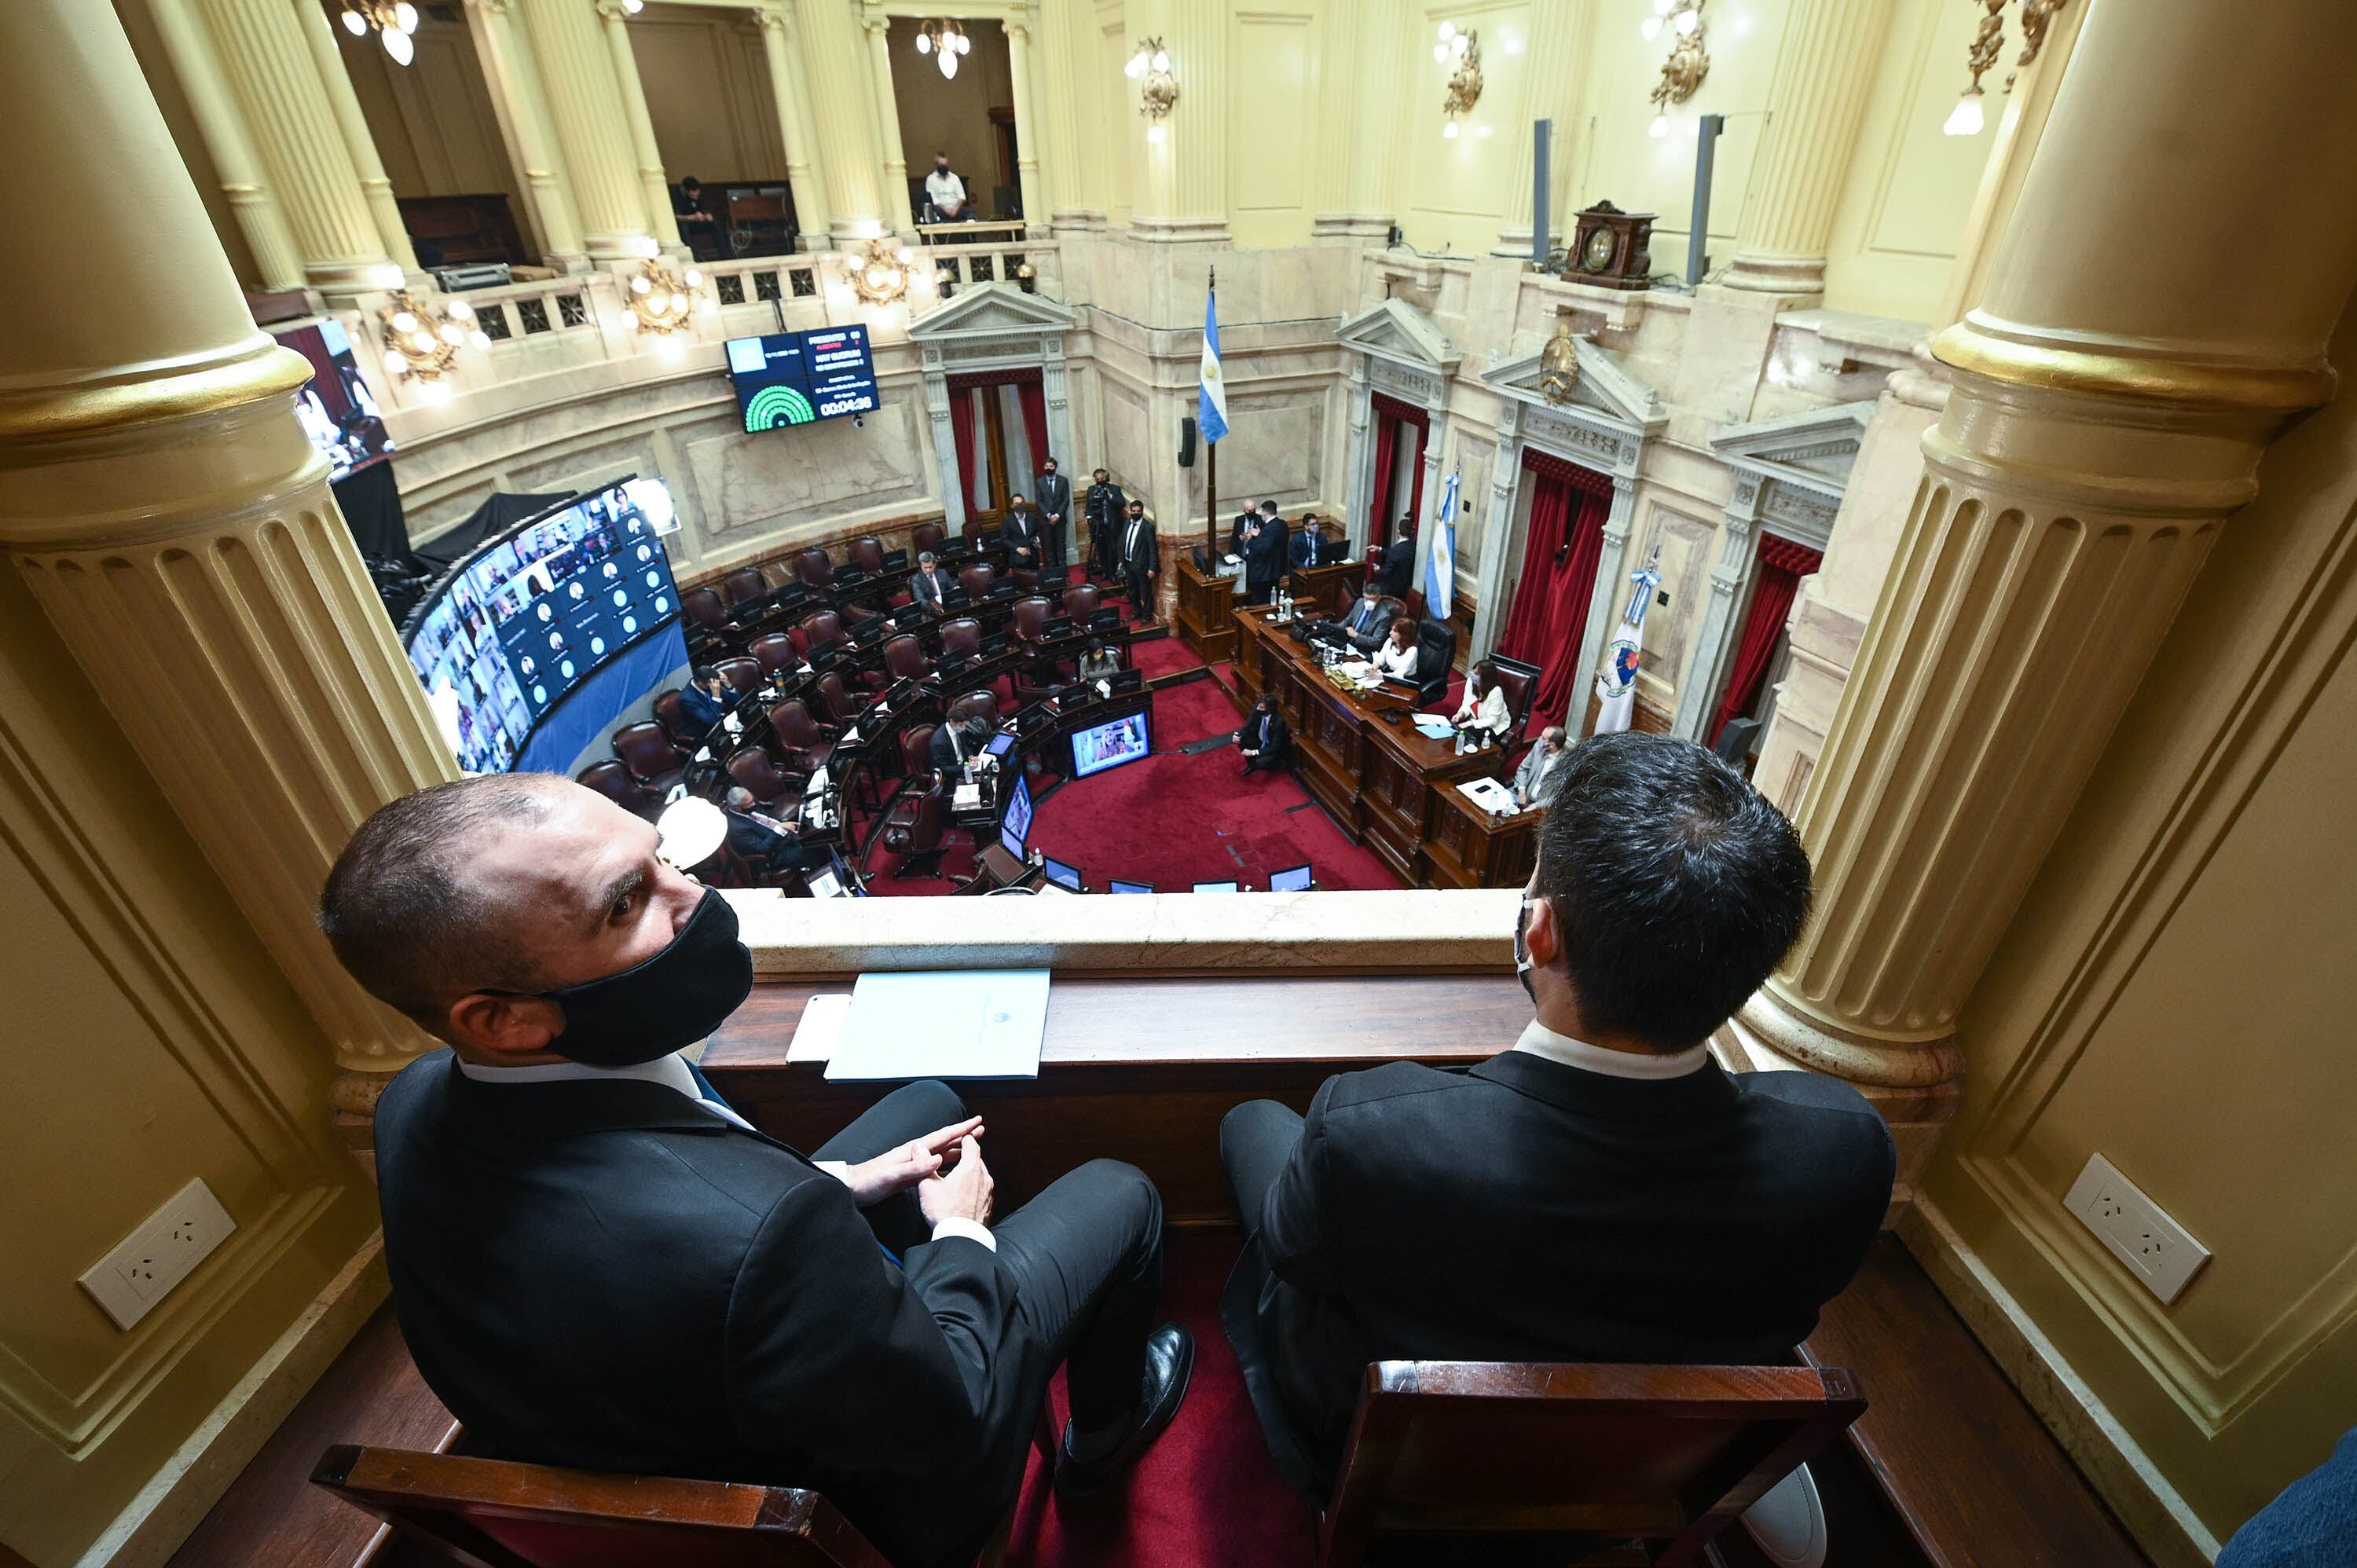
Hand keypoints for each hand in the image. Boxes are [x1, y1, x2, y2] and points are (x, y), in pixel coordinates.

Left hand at [835, 1117, 982, 1205]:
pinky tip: (949, 1173)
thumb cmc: (867, 1182)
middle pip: (943, 1142)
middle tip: (980, 1130)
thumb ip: (914, 1167)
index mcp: (912, 1151)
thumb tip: (938, 1158)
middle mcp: (914, 1154)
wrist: (850, 1188)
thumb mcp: (891, 1176)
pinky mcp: (907, 1176)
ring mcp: (911, 1164)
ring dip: (955, 1150)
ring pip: (939, 1155)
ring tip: (971, 1149)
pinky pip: (932, 1169)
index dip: (960, 1129)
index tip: (977, 1122)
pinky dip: (944, 1167)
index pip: (941, 1137)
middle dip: (962, 1136)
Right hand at [919, 1135, 993, 1227]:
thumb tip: (918, 1146)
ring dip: (968, 1174)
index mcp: (971, 1167)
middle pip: (976, 1160)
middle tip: (953, 1159)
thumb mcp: (927, 1185)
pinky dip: (972, 1188)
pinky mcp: (988, 1206)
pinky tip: (960, 1197)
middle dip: (965, 1157)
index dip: (963, 1139)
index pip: (971, 1144)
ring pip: (979, 1176)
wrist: (961, 1238)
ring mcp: (989, 1192)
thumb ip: (923, 1163)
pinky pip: (981, 1191)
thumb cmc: (944, 1212)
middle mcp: (984, 1177)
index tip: (958, 1138)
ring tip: (953, 1180)